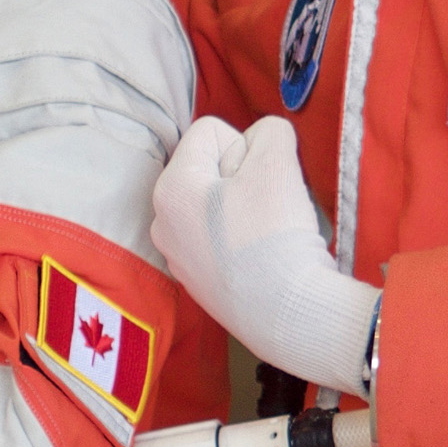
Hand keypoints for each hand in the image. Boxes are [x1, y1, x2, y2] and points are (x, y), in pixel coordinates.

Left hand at [150, 116, 381, 396]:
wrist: (285, 315)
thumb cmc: (274, 235)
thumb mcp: (278, 163)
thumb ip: (271, 131)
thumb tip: (265, 139)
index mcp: (170, 186)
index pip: (211, 131)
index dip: (246, 146)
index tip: (264, 179)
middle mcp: (162, 220)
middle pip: (211, 169)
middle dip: (244, 177)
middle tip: (268, 207)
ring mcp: (177, 256)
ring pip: (217, 206)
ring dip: (245, 209)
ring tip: (267, 236)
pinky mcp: (198, 283)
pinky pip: (221, 240)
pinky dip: (242, 241)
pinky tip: (262, 260)